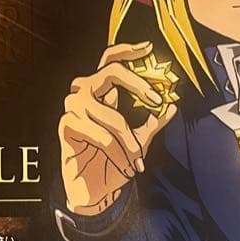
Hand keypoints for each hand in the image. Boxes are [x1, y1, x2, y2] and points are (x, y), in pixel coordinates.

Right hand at [59, 41, 176, 216]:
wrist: (93, 192)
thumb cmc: (113, 163)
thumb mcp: (140, 142)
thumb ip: (153, 122)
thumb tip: (172, 106)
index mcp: (101, 93)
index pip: (109, 61)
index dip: (127, 50)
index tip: (148, 48)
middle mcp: (85, 95)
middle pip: (111, 72)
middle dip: (137, 84)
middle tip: (156, 99)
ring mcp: (73, 108)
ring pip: (113, 115)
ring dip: (129, 141)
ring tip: (137, 160)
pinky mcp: (66, 126)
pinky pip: (101, 136)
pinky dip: (118, 153)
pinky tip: (124, 165)